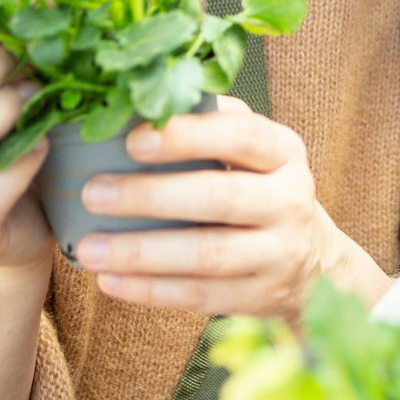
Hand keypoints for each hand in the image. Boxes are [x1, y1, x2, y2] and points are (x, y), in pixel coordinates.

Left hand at [72, 97, 353, 320]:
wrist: (310, 261)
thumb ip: (212, 123)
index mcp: (285, 153)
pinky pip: (201, 295)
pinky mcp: (262, 297)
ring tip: (88, 249)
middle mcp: (291, 201)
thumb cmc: (258, 189)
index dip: (187, 137)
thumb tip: (143, 101)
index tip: (132, 140)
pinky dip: (151, 291)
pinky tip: (110, 280)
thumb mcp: (254, 152)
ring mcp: (281, 253)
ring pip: (207, 254)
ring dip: (142, 252)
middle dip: (150, 196)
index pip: (241, 137)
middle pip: (220, 198)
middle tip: (92, 193)